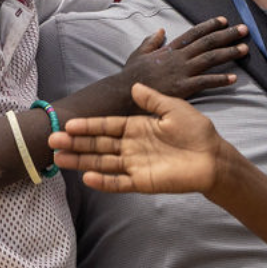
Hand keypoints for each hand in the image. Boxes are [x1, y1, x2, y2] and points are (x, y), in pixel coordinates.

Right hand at [52, 82, 222, 194]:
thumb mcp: (174, 108)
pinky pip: (119, 182)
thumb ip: (153, 100)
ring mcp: (135, 165)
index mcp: (137, 127)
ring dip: (81, 161)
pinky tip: (87, 177)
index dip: (88, 126)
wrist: (214, 157)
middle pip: (99, 145)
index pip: (107, 126)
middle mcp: (132, 146)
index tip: (68, 124)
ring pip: (103, 162)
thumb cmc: (197, 132)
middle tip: (52, 140)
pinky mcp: (143, 182)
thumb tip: (135, 85)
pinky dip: (104, 181)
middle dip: (76, 142)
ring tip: (59, 158)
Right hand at [123, 16, 247, 99]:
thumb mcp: (139, 54)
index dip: (210, 26)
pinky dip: (220, 80)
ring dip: (229, 52)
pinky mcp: (183, 87)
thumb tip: (161, 30)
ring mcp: (182, 71)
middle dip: (227, 35)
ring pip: (210, 58)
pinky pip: (205, 82)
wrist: (123, 92)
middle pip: (208, 43)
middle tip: (245, 29)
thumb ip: (151, 41)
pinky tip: (234, 78)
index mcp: (170, 49)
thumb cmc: (131, 76)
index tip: (224, 20)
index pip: (194, 33)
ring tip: (245, 48)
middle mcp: (179, 57)